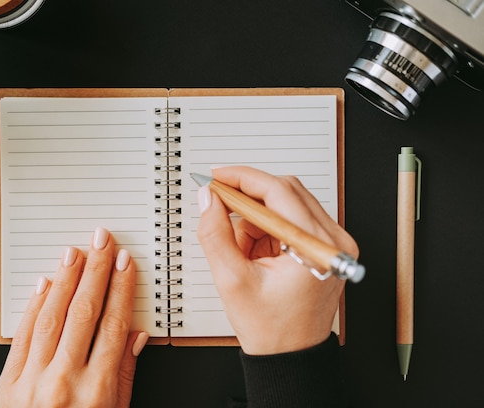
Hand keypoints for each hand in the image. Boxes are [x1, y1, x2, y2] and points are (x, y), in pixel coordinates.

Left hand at [0, 227, 148, 407]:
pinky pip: (22, 337)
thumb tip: (133, 332)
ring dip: (65, 280)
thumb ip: (124, 372)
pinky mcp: (7, 386)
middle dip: (95, 271)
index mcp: (97, 390)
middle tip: (102, 242)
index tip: (125, 263)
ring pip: (52, 317)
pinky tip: (46, 284)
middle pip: (84, 312)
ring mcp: (32, 383)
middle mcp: (64, 382)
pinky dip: (34, 307)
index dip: (120, 288)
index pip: (112, 324)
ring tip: (75, 253)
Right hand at [196, 166, 358, 354]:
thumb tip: (208, 199)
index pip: (280, 192)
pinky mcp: (324, 246)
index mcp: (316, 248)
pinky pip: (289, 220)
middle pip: (285, 192)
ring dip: (255, 220)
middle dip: (247, 201)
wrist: (289, 355)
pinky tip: (255, 257)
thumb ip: (215, 234)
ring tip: (242, 255)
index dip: (243, 179)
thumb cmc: (270, 328)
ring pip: (285, 205)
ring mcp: (332, 243)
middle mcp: (333, 240)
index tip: (217, 177)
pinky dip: (265, 231)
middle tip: (219, 208)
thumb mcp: (231, 281)